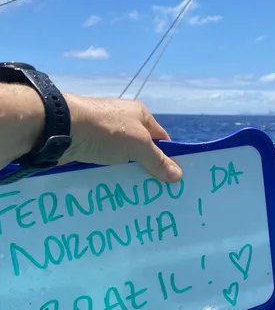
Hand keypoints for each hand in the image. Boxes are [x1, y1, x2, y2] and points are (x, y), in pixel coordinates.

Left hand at [61, 93, 181, 182]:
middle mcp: (123, 121)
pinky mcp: (88, 144)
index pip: (161, 139)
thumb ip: (158, 161)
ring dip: (127, 173)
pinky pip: (105, 162)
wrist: (61, 127)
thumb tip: (179, 175)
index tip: (171, 179)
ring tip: (135, 194)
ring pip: (122, 158)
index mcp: (140, 115)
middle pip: (142, 149)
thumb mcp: (140, 146)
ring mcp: (104, 133)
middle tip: (154, 191)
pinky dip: (109, 173)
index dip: (167, 157)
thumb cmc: (108, 131)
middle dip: (147, 169)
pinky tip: (113, 188)